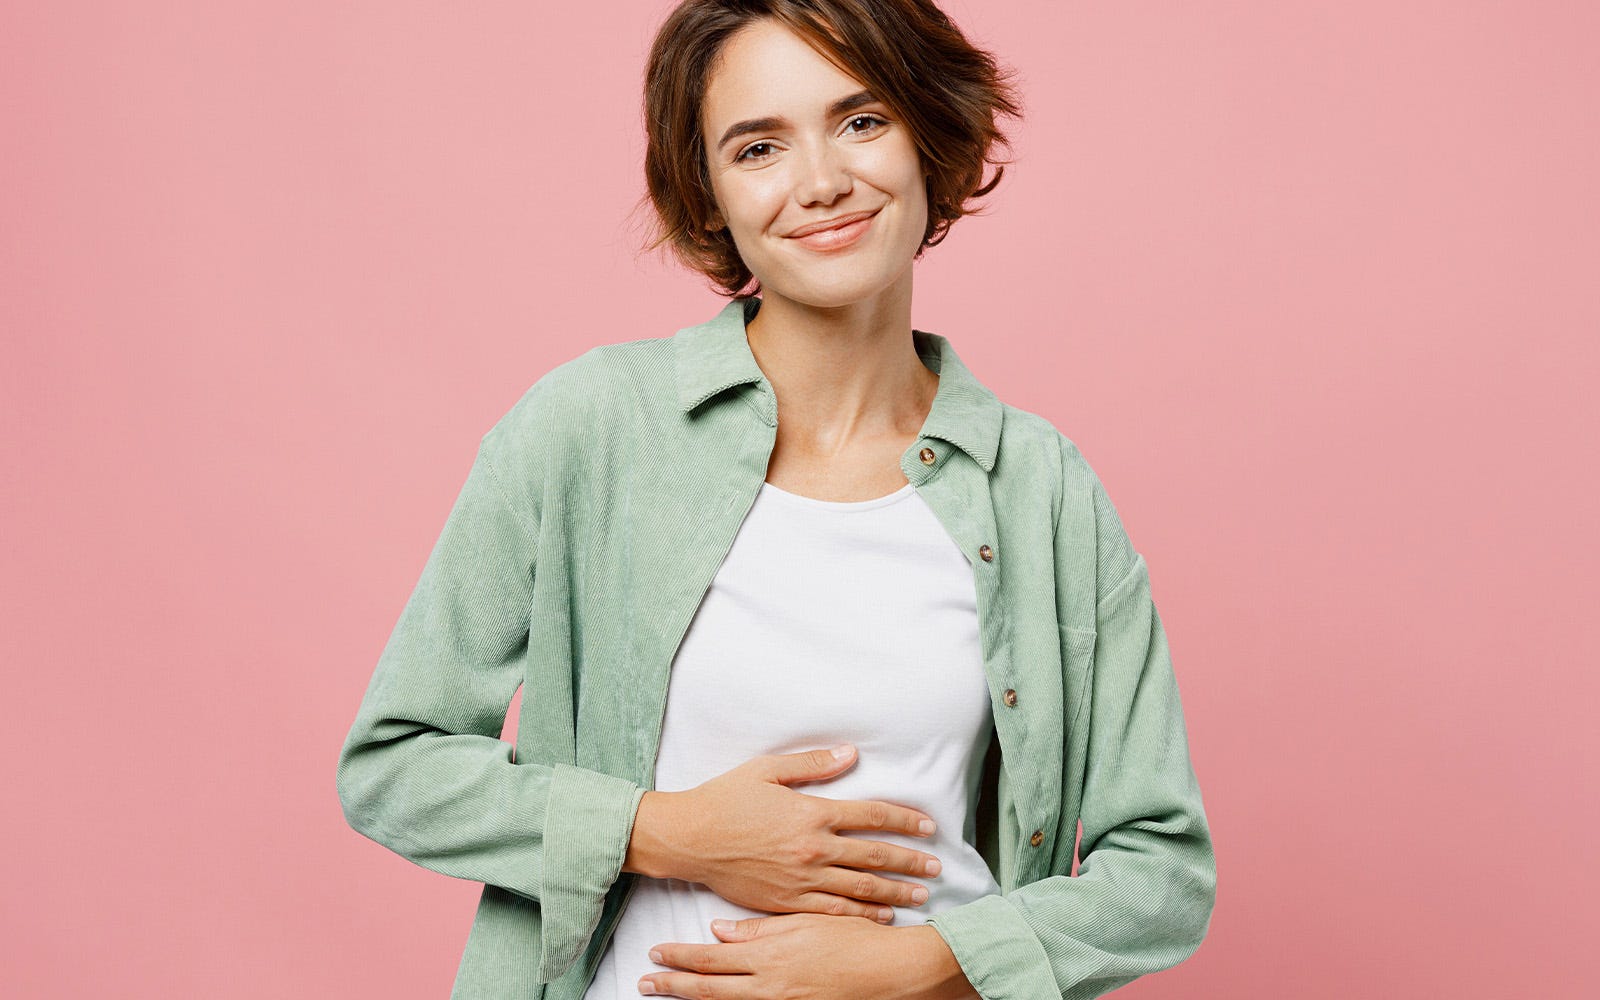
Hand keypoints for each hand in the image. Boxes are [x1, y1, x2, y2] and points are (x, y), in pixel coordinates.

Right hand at [624, 745, 942, 922]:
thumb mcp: (767, 770)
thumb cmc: (725, 799)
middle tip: (936, 868)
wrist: (688, 839)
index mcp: (811, 813)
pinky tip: (880, 916)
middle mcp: (812, 849)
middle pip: (874, 856)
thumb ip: (813, 764)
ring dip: (894, 892)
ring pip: (859, 888)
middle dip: (910, 862)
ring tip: (919, 895)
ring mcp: (801, 879)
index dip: (904, 821)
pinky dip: (860, 914)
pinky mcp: (786, 901)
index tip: (927, 828)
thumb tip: (850, 754)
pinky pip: (832, 911)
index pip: (871, 817)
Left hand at [639, 913, 978, 998]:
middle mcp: (770, 986)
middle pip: (710, 988)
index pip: (713, 958)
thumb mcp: (807, 921)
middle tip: (645, 981)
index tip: (655, 954)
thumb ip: (760, 928)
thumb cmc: (854, 937)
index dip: (681, 958)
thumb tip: (720, 930)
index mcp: (771, 954)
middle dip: (674, 985)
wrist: (893, 971)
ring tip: (666, 993)